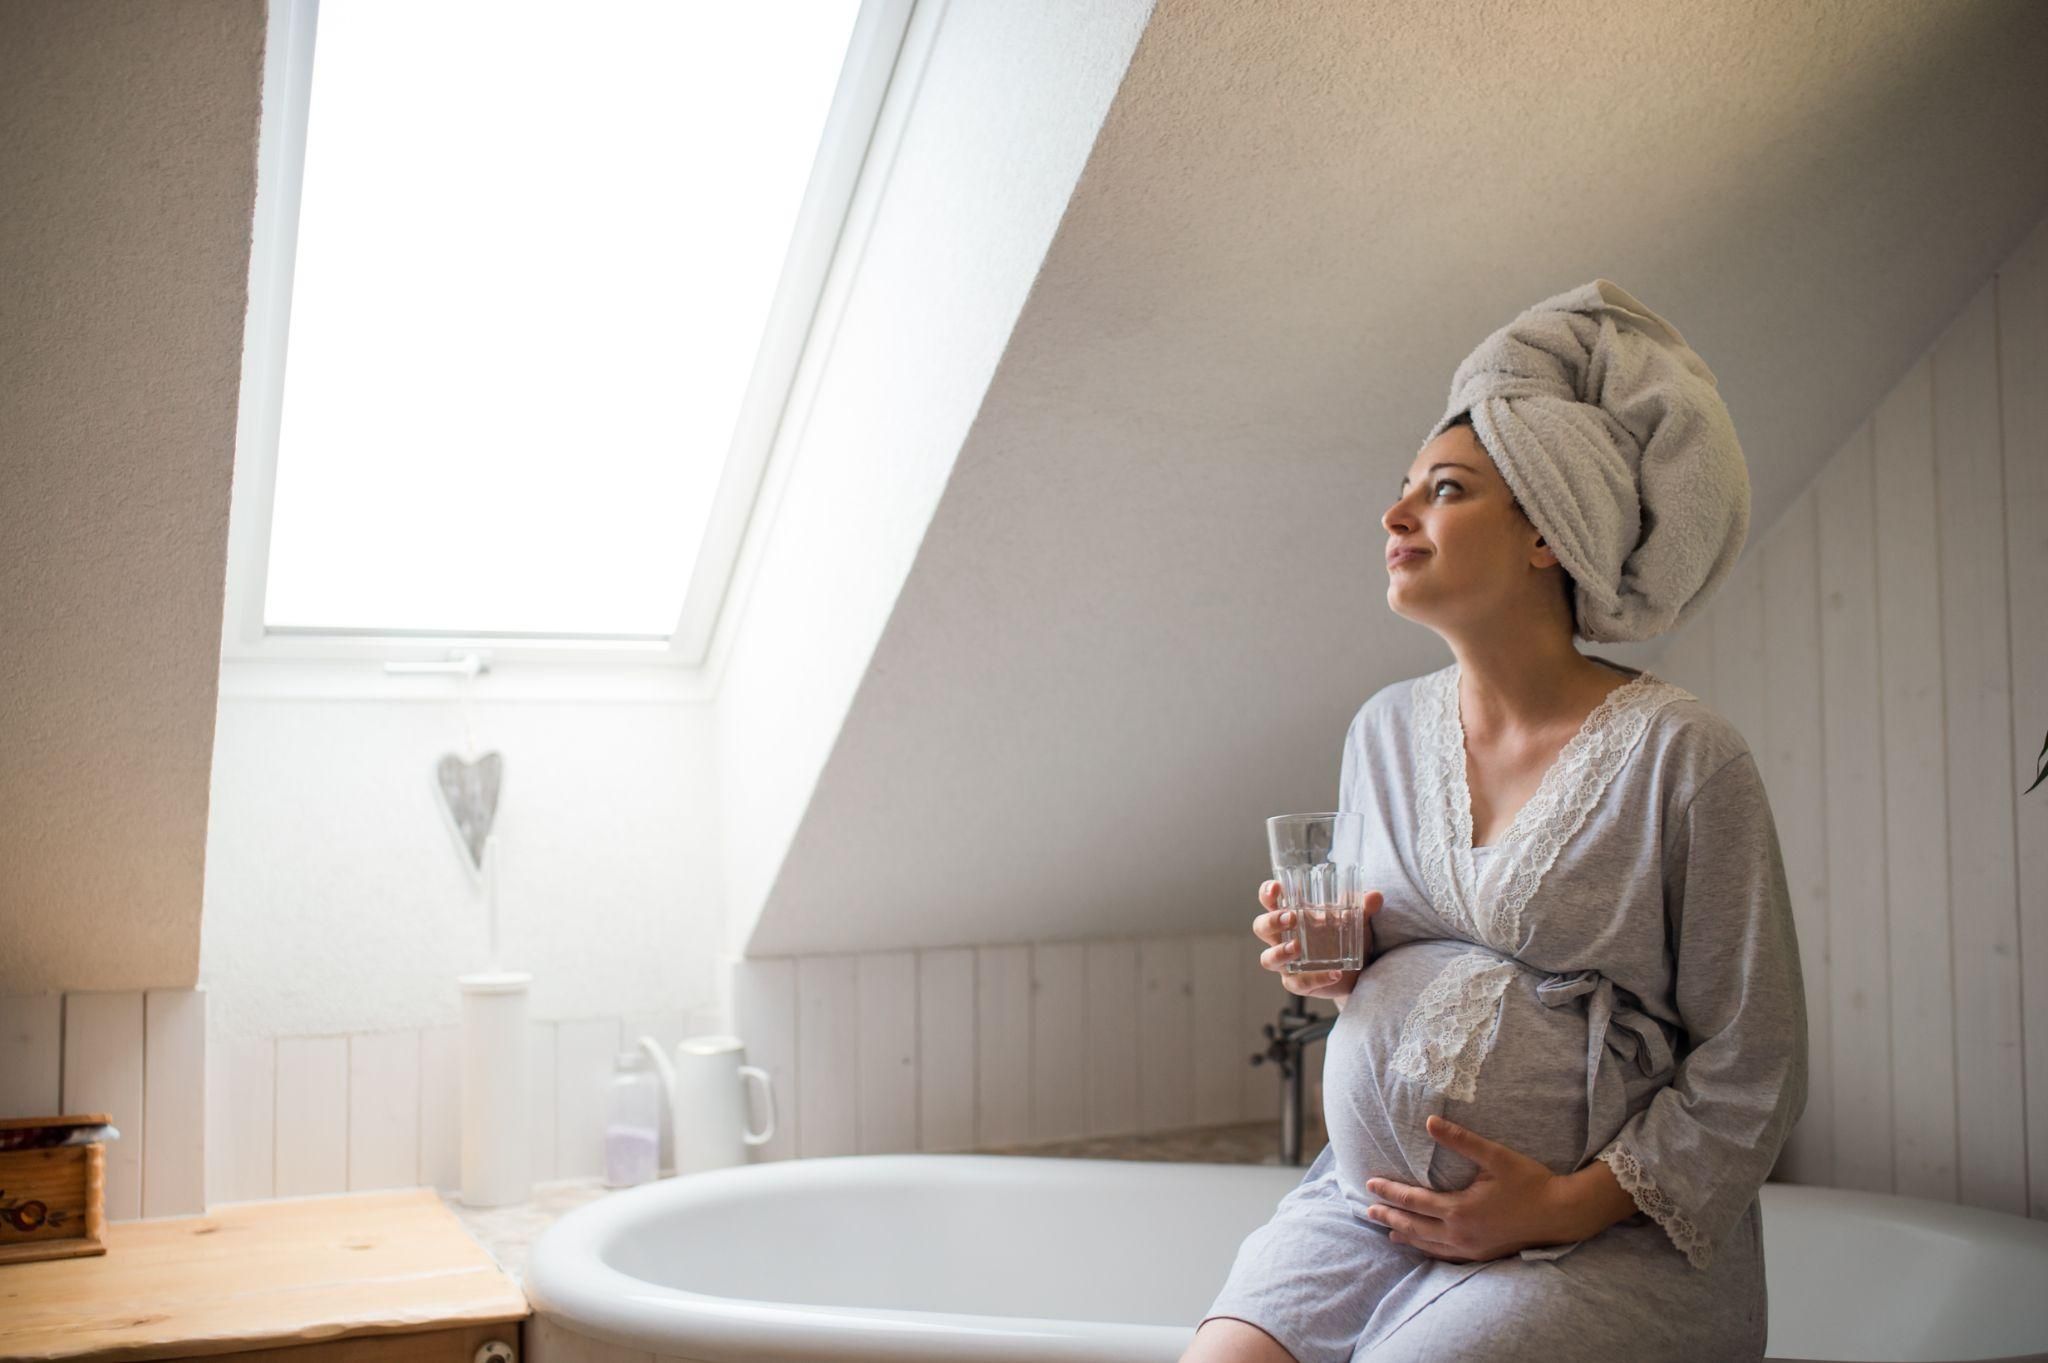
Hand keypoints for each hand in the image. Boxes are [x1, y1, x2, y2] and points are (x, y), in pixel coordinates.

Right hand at [1252, 880, 1380, 1001]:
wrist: (1357, 970)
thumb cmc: (1344, 937)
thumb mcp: (1355, 920)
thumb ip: (1364, 907)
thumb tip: (1375, 896)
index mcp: (1291, 915)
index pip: (1270, 900)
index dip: (1267, 893)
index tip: (1276, 888)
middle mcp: (1283, 938)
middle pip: (1261, 927)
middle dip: (1272, 921)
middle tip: (1291, 918)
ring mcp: (1287, 962)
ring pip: (1268, 958)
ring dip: (1280, 952)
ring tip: (1297, 947)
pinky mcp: (1298, 983)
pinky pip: (1298, 983)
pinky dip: (1315, 978)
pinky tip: (1334, 973)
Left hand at [1360, 1115, 1568, 1261]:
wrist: (1561, 1214)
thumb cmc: (1530, 1181)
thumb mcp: (1494, 1156)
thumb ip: (1460, 1139)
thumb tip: (1430, 1121)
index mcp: (1459, 1209)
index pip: (1413, 1201)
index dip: (1390, 1192)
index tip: (1370, 1184)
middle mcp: (1460, 1233)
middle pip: (1414, 1226)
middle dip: (1390, 1216)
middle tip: (1368, 1211)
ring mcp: (1471, 1248)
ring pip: (1428, 1244)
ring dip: (1406, 1235)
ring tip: (1388, 1231)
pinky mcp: (1483, 1255)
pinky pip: (1447, 1255)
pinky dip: (1428, 1250)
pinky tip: (1424, 1247)